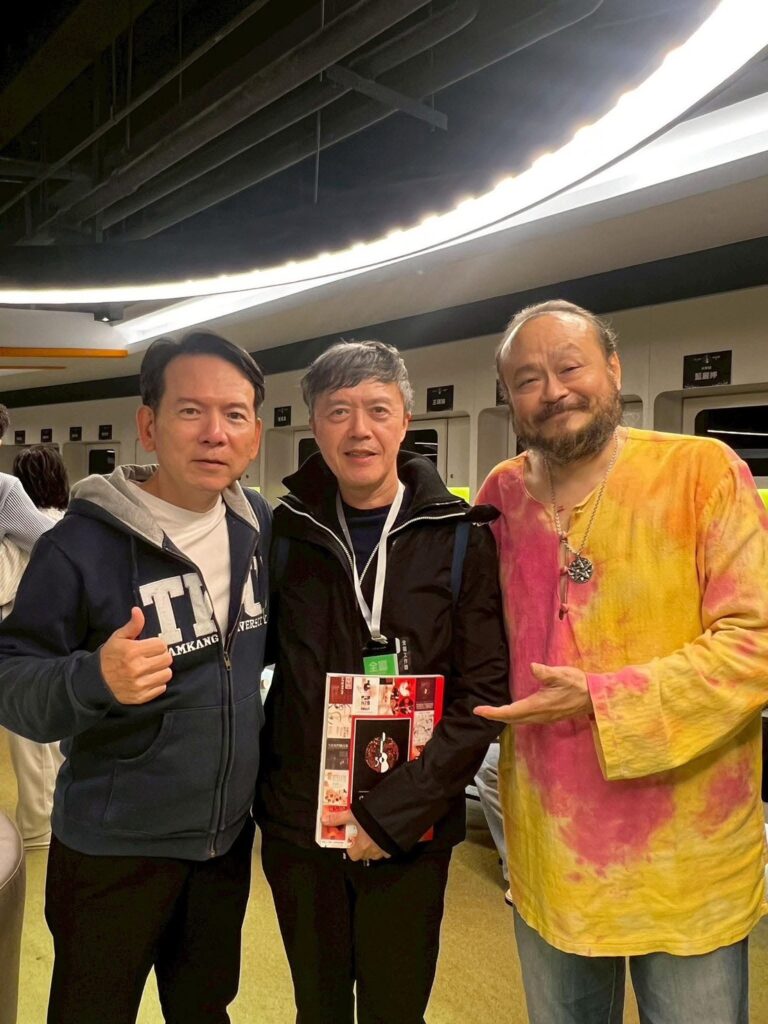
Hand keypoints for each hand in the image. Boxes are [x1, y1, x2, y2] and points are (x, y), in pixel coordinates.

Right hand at [99, 607, 172, 704]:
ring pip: (166, 674)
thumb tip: (138, 611)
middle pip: (167, 659)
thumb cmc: (110, 656)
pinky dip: (157, 683)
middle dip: (161, 656)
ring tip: (151, 668)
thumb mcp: (118, 638)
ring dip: (161, 670)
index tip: (151, 647)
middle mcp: (137, 668)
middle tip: (152, 657)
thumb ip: (132, 625)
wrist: (96, 681)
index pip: (161, 645)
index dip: (157, 645)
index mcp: (132, 651)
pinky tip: (147, 678)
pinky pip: (161, 688)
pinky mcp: (140, 697)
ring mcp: (139, 684)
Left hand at [321, 810, 390, 861]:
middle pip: (363, 854)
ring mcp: (382, 851)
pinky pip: (386, 850)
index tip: (351, 838)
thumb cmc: (372, 818)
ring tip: (372, 834)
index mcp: (360, 846)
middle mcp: (371, 851)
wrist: (392, 817)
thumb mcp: (352, 816)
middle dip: (361, 846)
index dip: (351, 846)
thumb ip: (338, 818)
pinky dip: (383, 845)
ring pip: (374, 853)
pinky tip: (383, 836)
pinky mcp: (391, 848)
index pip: (352, 854)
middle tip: (361, 835)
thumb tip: (325, 820)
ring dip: (372, 846)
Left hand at [474, 662, 592, 724]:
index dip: (493, 713)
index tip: (478, 710)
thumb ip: (547, 673)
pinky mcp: (548, 716)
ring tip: (492, 712)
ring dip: (504, 717)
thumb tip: (533, 667)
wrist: (595, 698)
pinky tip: (512, 711)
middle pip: (511, 719)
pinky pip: (526, 719)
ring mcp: (544, 718)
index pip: (510, 712)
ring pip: (518, 720)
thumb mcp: (562, 675)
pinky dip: (514, 716)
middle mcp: (539, 715)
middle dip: (495, 716)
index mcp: (538, 706)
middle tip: (480, 711)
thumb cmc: (578, 684)